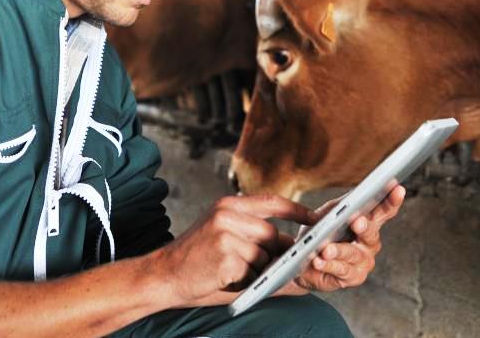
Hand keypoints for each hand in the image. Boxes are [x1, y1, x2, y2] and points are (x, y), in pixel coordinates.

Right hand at [153, 194, 317, 307]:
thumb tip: (295, 252)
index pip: (271, 201)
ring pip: (264, 254)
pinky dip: (247, 279)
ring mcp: (225, 232)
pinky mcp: (225, 254)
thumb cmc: (197, 260)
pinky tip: (227, 278)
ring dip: (257, 269)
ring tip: (235, 273)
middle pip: (272, 233)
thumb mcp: (224, 239)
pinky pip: (253, 270)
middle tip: (263, 267)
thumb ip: (257, 240)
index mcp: (228, 205)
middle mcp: (227, 213)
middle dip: (274, 254)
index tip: (315, 219)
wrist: (164, 273)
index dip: (296, 209)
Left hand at [288, 185, 405, 293]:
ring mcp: (363, 261)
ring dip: (339, 250)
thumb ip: (339, 206)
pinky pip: (341, 270)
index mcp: (367, 222)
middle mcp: (370, 242)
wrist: (302, 260)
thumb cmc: (319, 234)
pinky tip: (318, 260)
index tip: (397, 188)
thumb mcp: (327, 214)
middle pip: (371, 233)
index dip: (392, 200)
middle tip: (357, 221)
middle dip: (364, 227)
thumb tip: (350, 198)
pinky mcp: (353, 277)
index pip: (383, 210)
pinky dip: (328, 264)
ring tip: (326, 249)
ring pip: (353, 253)